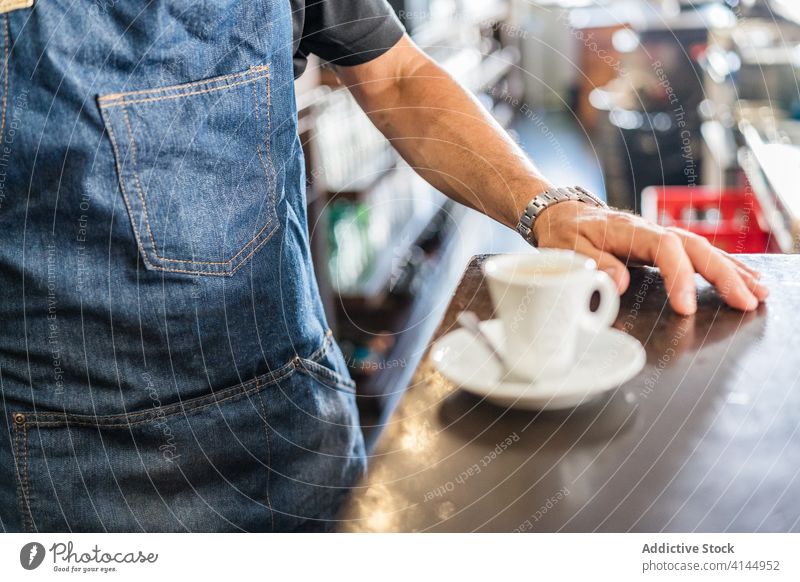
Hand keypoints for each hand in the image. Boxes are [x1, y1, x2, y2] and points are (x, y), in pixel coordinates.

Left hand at [531, 201, 768, 314]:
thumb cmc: (564, 232)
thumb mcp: (567, 248)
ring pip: (703, 249)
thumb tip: (619, 282)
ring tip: (759, 292)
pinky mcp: (663, 245)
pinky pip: (697, 254)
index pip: (665, 248)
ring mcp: (660, 236)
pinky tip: (743, 279)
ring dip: (732, 271)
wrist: (562, 213)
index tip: (685, 306)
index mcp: (628, 229)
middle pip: (695, 248)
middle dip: (723, 276)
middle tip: (746, 302)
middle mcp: (651, 230)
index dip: (679, 276)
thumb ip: (594, 263)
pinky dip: (722, 266)